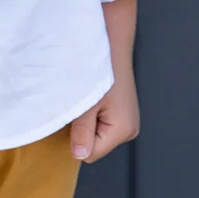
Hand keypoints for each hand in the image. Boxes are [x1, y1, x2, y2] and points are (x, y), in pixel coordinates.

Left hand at [71, 0, 140, 161]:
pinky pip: (101, 123)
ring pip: (97, 134)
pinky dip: (92, 114)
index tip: (70, 118)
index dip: (76, 140)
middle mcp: (129, 129)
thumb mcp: (86, 103)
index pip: (91, 154)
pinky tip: (91, 98)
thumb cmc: (100, 69)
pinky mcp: (122, 112)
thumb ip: (81, 132)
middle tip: (78, 106)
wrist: (110, 42)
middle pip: (95, 145)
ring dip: (85, 121)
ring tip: (85, 100)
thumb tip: (79, 155)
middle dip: (81, 131)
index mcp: (122, 130)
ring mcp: (127, 121)